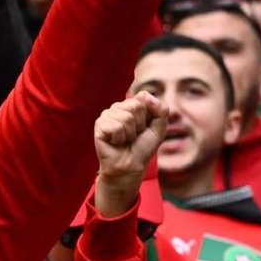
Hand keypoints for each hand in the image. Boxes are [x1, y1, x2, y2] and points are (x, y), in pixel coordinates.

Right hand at [92, 92, 165, 215]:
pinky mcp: (99, 125)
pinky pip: (116, 127)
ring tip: (125, 141)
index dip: (148, 116)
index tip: (144, 128)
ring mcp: (107, 115)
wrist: (130, 167)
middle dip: (139, 125)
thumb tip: (145, 94)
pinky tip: (115, 143)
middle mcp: (118, 107)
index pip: (143, 97)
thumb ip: (161, 110)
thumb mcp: (159, 128)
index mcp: (131, 105)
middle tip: (133, 136)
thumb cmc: (142, 148)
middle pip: (135, 106)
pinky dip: (120, 138)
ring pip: (126, 117)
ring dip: (130, 134)